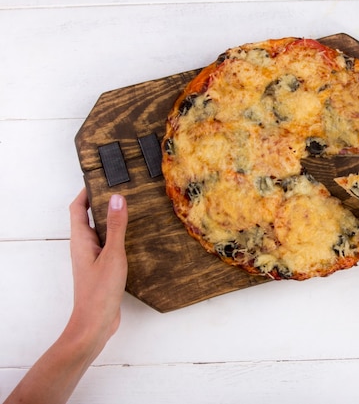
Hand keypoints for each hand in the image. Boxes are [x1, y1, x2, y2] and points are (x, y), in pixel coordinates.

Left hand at [4, 189, 128, 403]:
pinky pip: (109, 246)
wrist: (95, 324)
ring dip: (112, 220)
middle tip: (122, 190)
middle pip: (89, 218)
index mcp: (81, 240)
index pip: (78, 208)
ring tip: (133, 209)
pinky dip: (120, 237)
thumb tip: (117, 198)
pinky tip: (136, 238)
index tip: (102, 178)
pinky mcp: (102, 270)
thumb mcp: (113, 255)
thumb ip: (116, 227)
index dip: (87, 192)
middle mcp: (84, 247)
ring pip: (100, 233)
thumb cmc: (100, 291)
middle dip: (102, 202)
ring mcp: (92, 259)